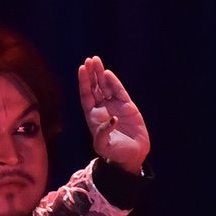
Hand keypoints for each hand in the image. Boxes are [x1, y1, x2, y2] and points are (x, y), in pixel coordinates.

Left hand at [79, 56, 149, 172]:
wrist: (132, 155)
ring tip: (96, 60)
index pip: (86, 96)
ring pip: (105, 86)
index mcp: (93, 117)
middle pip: (94, 87)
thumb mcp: (104, 147)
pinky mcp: (126, 105)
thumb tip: (111, 118)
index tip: (82, 69)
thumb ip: (103, 135)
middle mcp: (102, 109)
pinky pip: (118, 91)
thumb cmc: (115, 153)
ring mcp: (114, 106)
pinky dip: (114, 82)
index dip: (83, 83)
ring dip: (100, 74)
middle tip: (89, 60)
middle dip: (91, 74)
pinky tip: (108, 73)